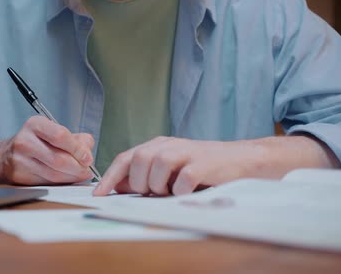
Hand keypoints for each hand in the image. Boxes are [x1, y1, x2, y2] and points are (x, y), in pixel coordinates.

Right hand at [0, 116, 94, 184]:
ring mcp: (20, 160)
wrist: (5, 156)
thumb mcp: (53, 131)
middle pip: (58, 159)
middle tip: (87, 170)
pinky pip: (46, 182)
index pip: (60, 136)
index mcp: (36, 125)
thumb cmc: (35, 142)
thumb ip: (76, 139)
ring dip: (72, 177)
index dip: (77, 149)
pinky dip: (61, 182)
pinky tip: (67, 179)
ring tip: (80, 175)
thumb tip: (88, 151)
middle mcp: (25, 141)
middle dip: (77, 167)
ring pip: (53, 174)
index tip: (88, 158)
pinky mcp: (19, 176)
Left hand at [92, 137, 259, 196]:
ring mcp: (186, 152)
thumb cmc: (201, 167)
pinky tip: (185, 192)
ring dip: (158, 186)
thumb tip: (118, 186)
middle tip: (153, 192)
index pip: (125, 158)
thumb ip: (144, 175)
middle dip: (139, 183)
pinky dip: (179, 191)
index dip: (110, 177)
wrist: (241, 159)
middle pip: (138, 160)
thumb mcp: (169, 170)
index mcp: (157, 145)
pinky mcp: (203, 164)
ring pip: (157, 166)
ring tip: (170, 191)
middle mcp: (169, 145)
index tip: (98, 194)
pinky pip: (182, 180)